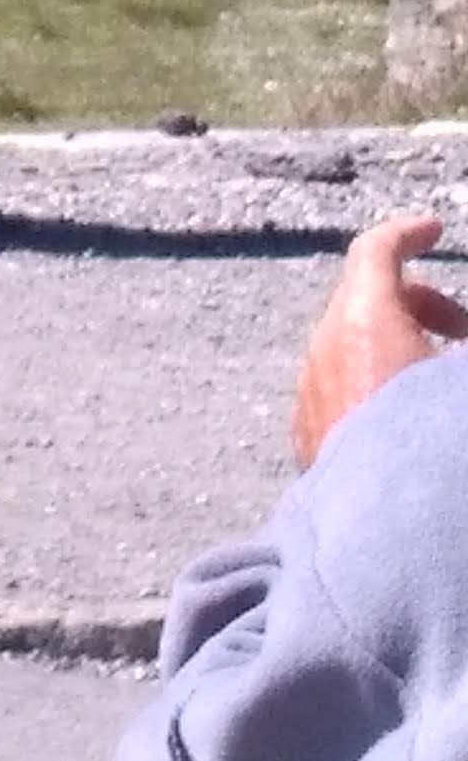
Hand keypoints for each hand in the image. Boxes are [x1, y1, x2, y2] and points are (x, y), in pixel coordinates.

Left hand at [293, 211, 467, 467]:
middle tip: (464, 332)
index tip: (434, 231)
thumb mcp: (453, 389)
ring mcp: (311, 392)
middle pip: (366, 298)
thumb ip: (457, 349)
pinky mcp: (309, 435)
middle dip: (419, 301)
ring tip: (440, 382)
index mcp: (364, 320)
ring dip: (397, 345)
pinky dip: (374, 382)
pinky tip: (406, 418)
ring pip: (351, 345)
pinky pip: (340, 389)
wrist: (387, 529)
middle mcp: (327, 347)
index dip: (407, 233)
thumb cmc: (431, 444)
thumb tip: (454, 349)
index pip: (375, 252)